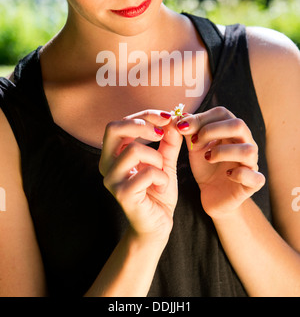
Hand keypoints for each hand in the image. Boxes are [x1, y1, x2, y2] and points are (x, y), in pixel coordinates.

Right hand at [99, 110, 182, 241]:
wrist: (158, 224)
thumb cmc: (157, 192)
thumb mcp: (165, 161)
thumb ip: (168, 141)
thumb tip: (174, 119)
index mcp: (114, 153)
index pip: (121, 123)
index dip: (145, 116)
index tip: (168, 117)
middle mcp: (107, 164)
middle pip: (114, 128)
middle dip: (142, 125)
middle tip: (162, 132)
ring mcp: (112, 179)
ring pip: (134, 149)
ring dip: (156, 158)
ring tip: (162, 172)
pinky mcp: (122, 194)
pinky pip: (147, 173)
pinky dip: (162, 177)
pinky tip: (161, 187)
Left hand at [176, 107, 264, 218]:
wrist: (212, 194)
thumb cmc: (206, 167)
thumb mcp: (194, 147)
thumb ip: (189, 131)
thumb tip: (181, 114)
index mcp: (231, 130)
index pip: (222, 113)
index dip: (201, 118)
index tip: (182, 127)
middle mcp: (245, 143)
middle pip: (238, 125)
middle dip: (211, 130)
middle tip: (195, 142)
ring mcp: (251, 163)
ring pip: (248, 150)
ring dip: (223, 152)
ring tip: (207, 158)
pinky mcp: (253, 184)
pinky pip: (255, 177)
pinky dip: (239, 174)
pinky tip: (227, 174)